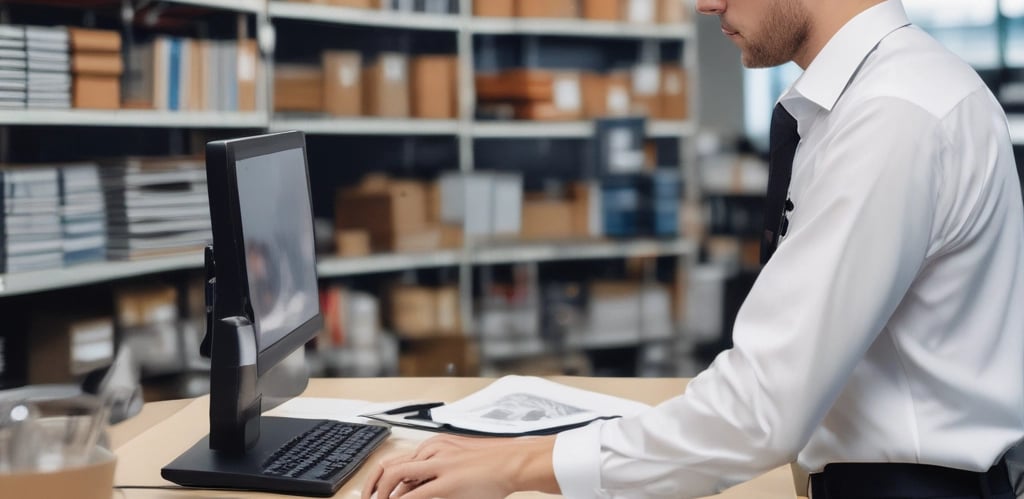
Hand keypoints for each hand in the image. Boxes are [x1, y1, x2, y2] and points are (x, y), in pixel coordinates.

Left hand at [361, 434, 558, 498]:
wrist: (511, 461)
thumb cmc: (489, 463)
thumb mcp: (456, 459)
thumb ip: (435, 469)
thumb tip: (414, 487)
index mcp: (432, 446)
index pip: (395, 462)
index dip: (378, 480)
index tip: (372, 493)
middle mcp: (432, 452)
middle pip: (389, 468)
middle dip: (373, 489)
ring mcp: (438, 467)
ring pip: (397, 480)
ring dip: (385, 496)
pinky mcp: (447, 484)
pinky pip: (415, 496)